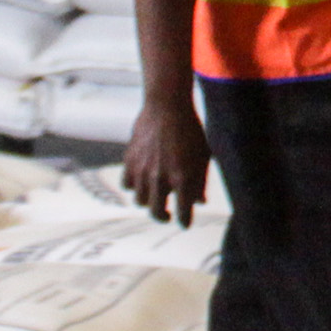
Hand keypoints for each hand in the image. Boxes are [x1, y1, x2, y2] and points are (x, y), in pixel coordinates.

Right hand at [124, 96, 208, 224]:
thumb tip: (200, 202)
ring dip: (149, 202)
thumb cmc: (190, 130)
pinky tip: (141, 182)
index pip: (183, 212)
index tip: (184, 224)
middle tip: (167, 216)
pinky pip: (127, 185)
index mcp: (184, 177)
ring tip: (155, 197)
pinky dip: (134, 186)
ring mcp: (143, 171)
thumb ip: (200, 181)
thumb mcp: (203, 155)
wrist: (166, 106)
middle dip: (164, 217)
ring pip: (140, 201)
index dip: (184, 221)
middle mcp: (161, 178)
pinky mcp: (129, 162)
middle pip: (157, 213)